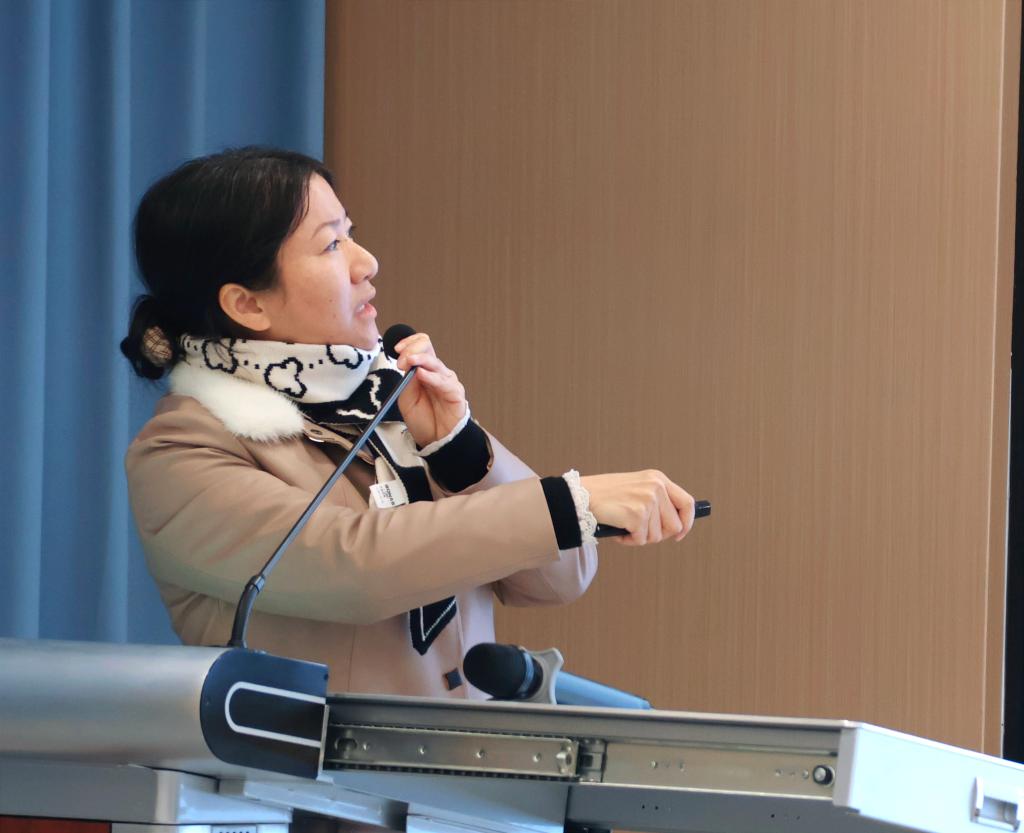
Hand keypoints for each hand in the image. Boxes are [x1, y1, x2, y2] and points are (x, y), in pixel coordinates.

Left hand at [393, 332, 467, 446]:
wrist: (436, 440)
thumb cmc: (423, 419)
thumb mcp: (406, 398)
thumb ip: (407, 381)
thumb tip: (407, 363)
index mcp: (424, 370)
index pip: (420, 345)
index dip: (408, 343)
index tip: (396, 349)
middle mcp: (436, 372)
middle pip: (427, 347)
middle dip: (411, 349)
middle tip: (401, 360)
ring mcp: (446, 380)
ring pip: (434, 361)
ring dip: (419, 359)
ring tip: (408, 361)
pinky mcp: (455, 392)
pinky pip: (443, 381)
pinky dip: (431, 376)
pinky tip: (421, 374)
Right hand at [580, 470, 694, 545]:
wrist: (581, 496)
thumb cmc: (606, 495)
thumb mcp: (637, 489)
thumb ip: (656, 501)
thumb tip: (676, 527)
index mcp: (658, 479)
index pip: (687, 503)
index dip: (687, 522)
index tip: (679, 534)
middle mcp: (656, 487)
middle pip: (674, 526)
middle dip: (658, 535)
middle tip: (640, 532)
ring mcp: (648, 500)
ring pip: (656, 536)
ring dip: (639, 537)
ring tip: (624, 526)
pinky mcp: (637, 514)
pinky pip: (640, 540)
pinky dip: (628, 540)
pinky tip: (618, 530)